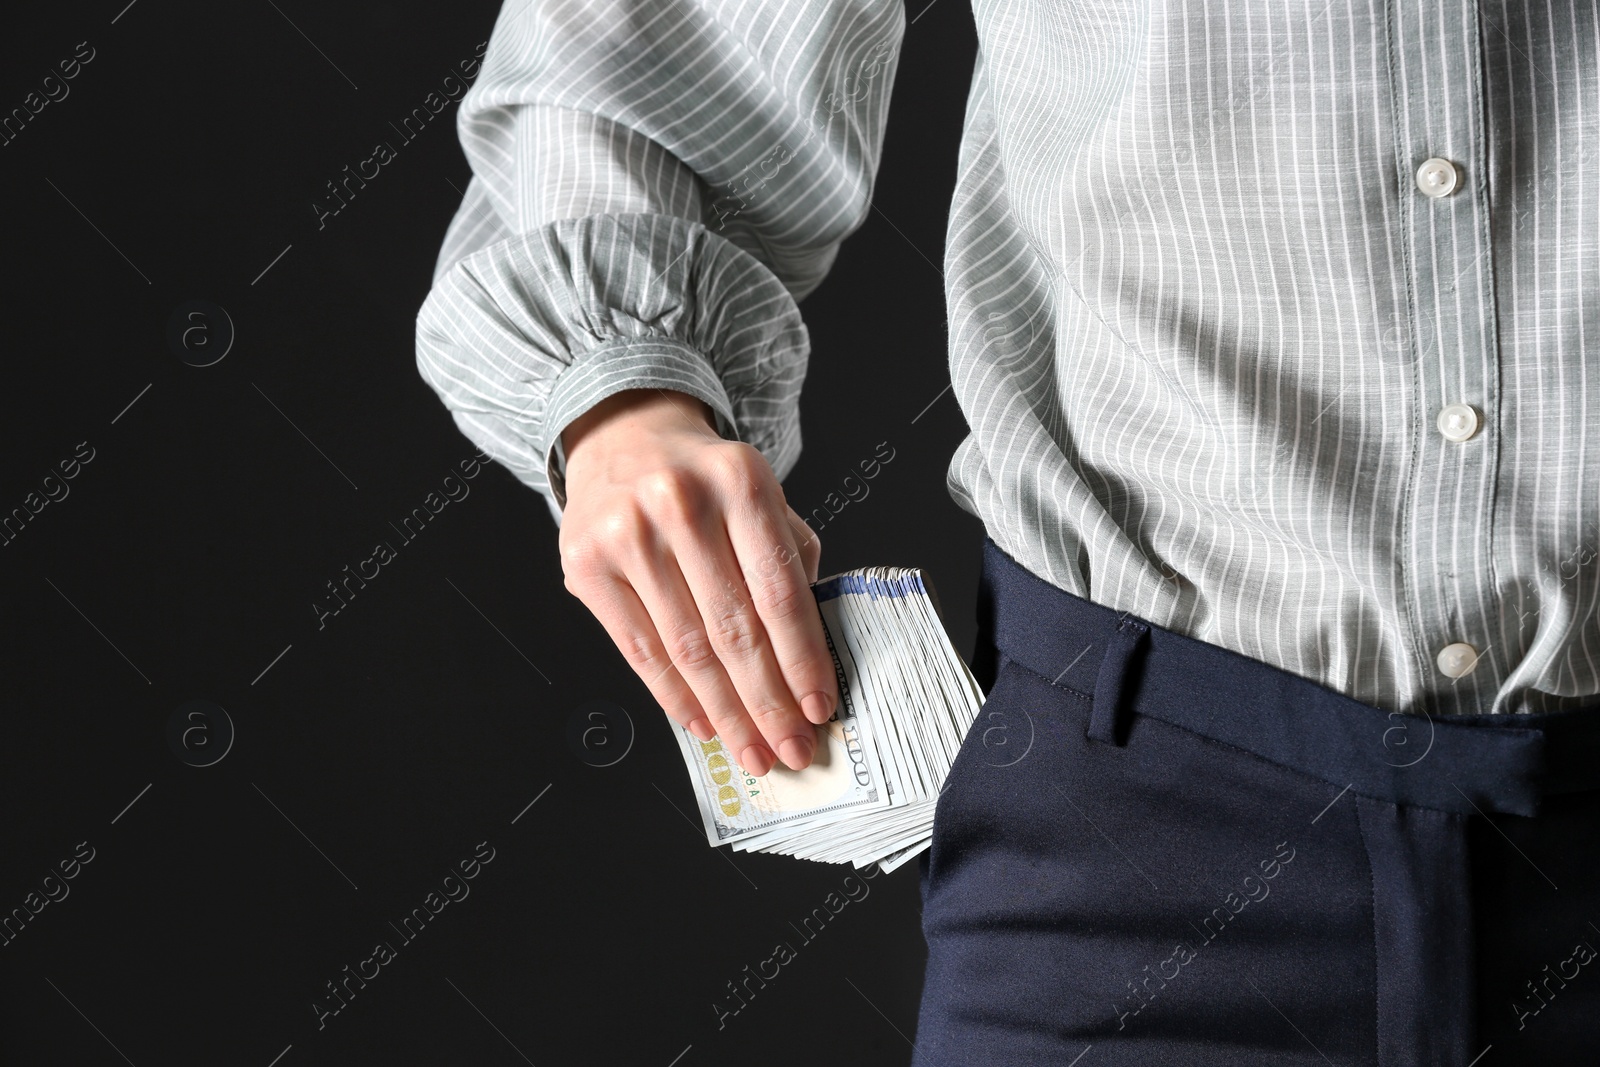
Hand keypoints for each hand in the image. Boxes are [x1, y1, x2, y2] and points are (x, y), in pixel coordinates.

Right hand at [557, 388, 837, 775]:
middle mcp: (680, 502)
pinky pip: (640, 651)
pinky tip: (703, 723)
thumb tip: (809, 664)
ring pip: (687, 648)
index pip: (780, 591)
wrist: (625, 440)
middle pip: (734, 628)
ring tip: (751, 748)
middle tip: (790, 749)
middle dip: (768, 701)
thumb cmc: (707, 484)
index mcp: (740, 479)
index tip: (819, 709)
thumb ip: (789, 562)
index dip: (802, 659)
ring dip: (725, 711)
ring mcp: (627, 533)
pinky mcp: (586, 564)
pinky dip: (676, 696)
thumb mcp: (759, 498)